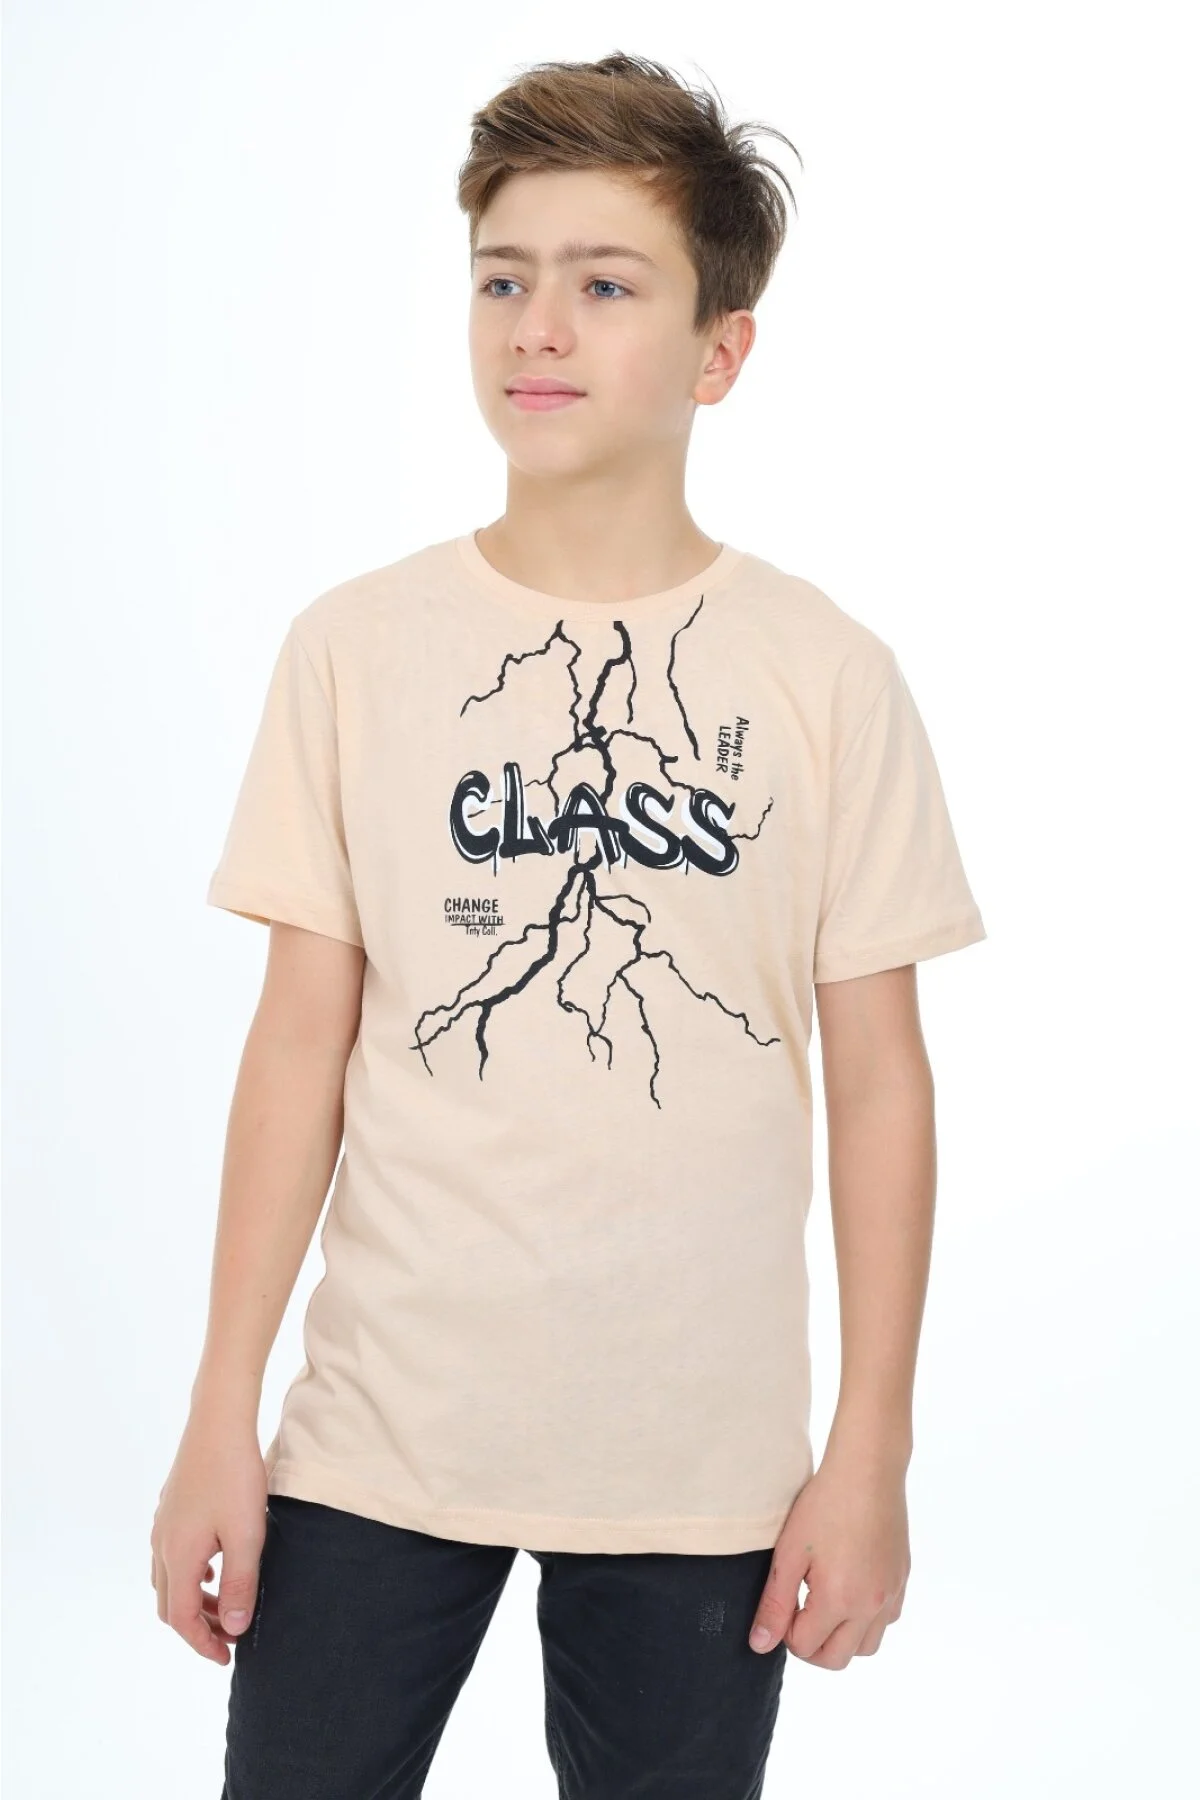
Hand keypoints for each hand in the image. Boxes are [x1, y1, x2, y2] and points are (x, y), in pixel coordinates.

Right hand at [150, 1412, 266, 1664]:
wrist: (219, 1422)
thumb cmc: (235, 1476)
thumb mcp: (247, 1535)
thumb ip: (241, 1584)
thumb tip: (234, 1629)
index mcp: (179, 1556)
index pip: (182, 1619)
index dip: (204, 1644)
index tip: (227, 1658)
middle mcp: (162, 1544)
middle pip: (171, 1604)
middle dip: (199, 1626)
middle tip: (231, 1636)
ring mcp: (163, 1524)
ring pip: (170, 1580)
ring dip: (196, 1600)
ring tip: (229, 1604)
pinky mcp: (171, 1508)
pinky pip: (172, 1555)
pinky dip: (191, 1574)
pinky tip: (214, 1566)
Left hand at [747, 1453, 909, 1666]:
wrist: (867, 1470)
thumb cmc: (824, 1506)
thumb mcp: (789, 1554)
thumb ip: (775, 1604)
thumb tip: (761, 1645)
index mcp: (841, 1601)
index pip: (807, 1647)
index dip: (786, 1632)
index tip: (782, 1603)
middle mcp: (872, 1606)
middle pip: (838, 1659)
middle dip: (812, 1646)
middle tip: (797, 1613)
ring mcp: (891, 1594)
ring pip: (867, 1646)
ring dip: (842, 1638)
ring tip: (823, 1603)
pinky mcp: (902, 1580)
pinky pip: (886, 1621)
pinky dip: (866, 1620)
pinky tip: (850, 1589)